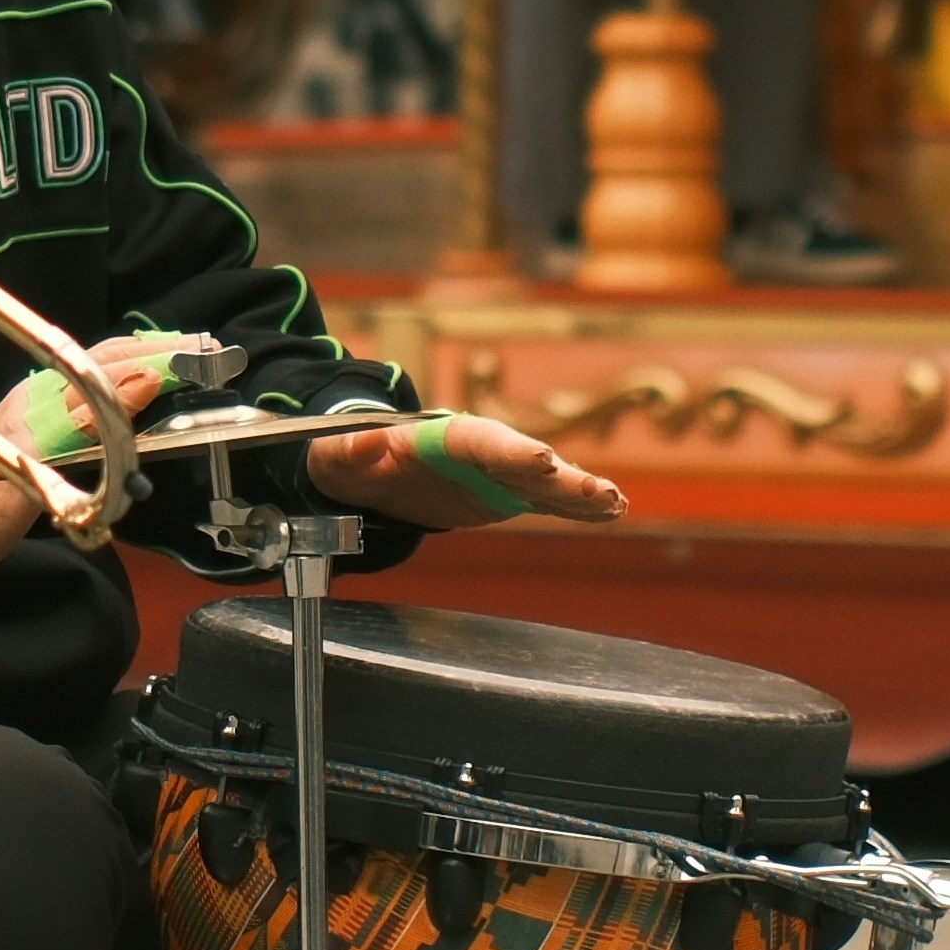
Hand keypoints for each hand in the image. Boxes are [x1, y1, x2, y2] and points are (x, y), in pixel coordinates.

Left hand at [313, 404, 625, 527]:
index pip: (482, 443)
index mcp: (442, 437)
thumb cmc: (347, 458)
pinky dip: (576, 506)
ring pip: (544, 482)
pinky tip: (611, 512)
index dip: (512, 453)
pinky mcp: (503, 496)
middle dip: (563, 478)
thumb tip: (364, 446)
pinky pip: (544, 501)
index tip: (543, 460)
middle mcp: (478, 452)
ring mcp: (496, 475)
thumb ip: (348, 451)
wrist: (364, 470)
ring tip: (615, 504)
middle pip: (525, 463)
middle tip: (601, 492)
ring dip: (579, 493)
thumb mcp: (334, 454)